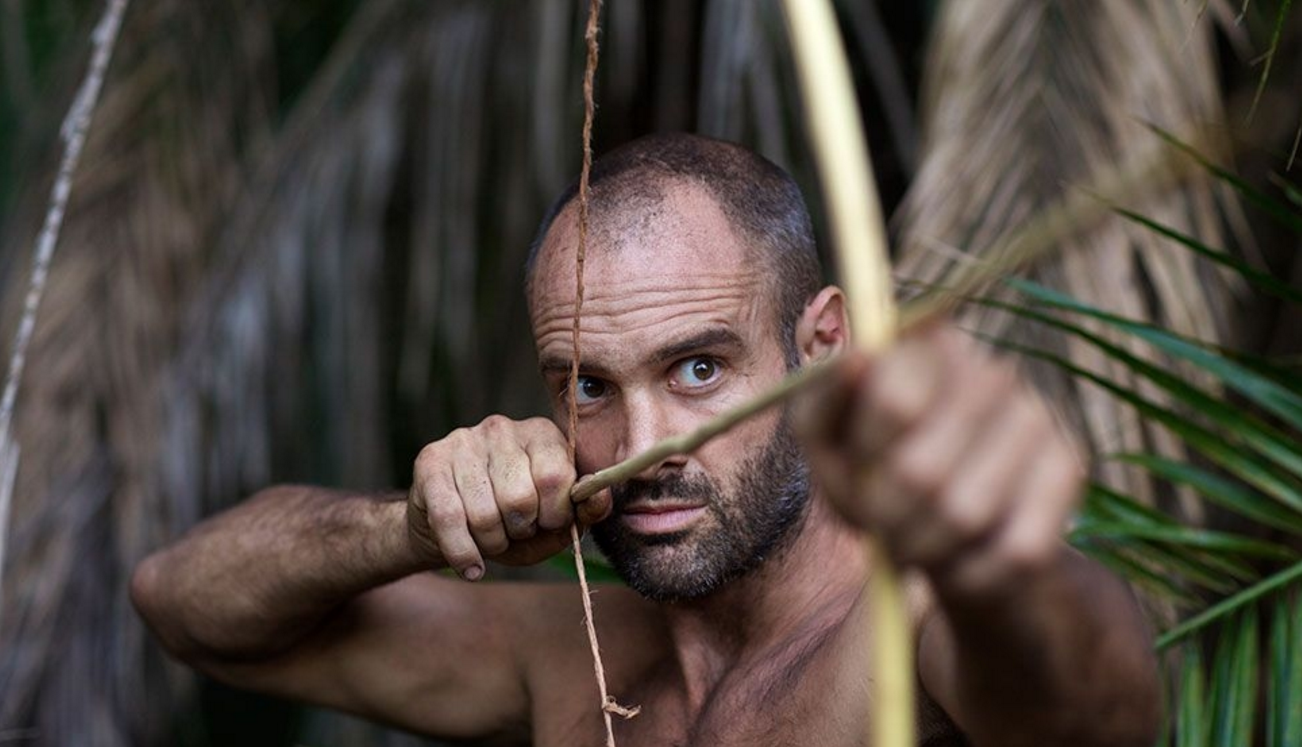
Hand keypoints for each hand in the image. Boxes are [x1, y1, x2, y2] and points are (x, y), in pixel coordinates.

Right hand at [407, 415, 611, 579]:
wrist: (450, 524)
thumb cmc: (511, 522)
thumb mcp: (554, 522)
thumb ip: (584, 512)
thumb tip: (601, 496)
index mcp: (541, 434)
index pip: (556, 476)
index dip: (554, 514)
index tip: (547, 523)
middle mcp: (502, 429)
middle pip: (518, 499)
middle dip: (520, 531)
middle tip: (515, 532)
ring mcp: (463, 441)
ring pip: (483, 513)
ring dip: (491, 544)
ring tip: (491, 540)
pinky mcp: (430, 461)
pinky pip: (449, 520)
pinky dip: (463, 554)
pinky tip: (472, 566)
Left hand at [794, 323, 1084, 592]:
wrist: (952, 535)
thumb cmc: (872, 476)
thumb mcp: (829, 446)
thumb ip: (822, 404)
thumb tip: (855, 360)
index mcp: (923, 345)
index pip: (894, 402)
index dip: (863, 460)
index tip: (852, 472)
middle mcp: (989, 368)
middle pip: (921, 471)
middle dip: (884, 517)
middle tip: (878, 526)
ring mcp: (1036, 416)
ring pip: (964, 515)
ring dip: (921, 549)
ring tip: (911, 542)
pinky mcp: (1070, 468)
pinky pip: (1015, 551)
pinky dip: (970, 575)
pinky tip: (957, 562)